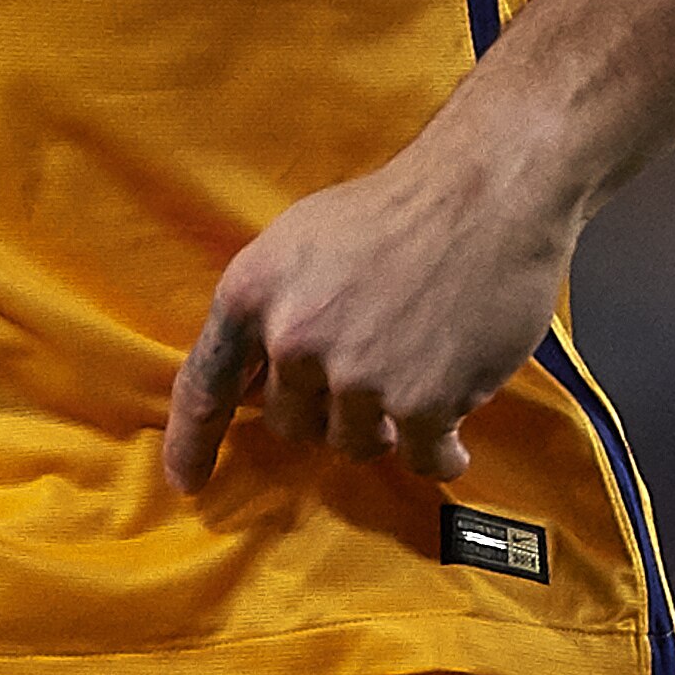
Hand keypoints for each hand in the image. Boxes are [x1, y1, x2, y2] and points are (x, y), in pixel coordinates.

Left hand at [159, 140, 576, 490]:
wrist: (488, 192)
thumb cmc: (397, 209)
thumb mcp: (301, 241)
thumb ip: (271, 308)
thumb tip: (256, 374)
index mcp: (252, 292)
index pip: (204, 384)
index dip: (192, 441)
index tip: (187, 482)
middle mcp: (293, 338)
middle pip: (291, 423)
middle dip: (327, 410)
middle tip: (372, 371)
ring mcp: (357, 374)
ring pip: (353, 444)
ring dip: (385, 427)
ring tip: (419, 378)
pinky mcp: (421, 402)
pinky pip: (420, 458)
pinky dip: (439, 452)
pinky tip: (453, 433)